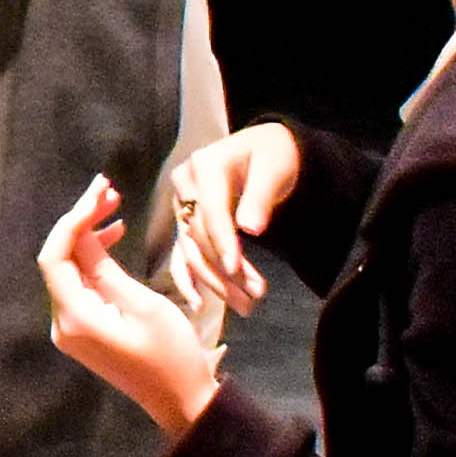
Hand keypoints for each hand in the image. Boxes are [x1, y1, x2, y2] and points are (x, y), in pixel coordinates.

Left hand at [40, 175, 222, 441]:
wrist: (181, 401)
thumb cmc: (171, 355)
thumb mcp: (143, 305)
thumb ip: (105, 268)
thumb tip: (81, 232)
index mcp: (74, 318)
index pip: (54, 256)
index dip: (73, 219)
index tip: (100, 191)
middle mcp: (62, 323)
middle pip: (59, 260)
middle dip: (80, 221)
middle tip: (109, 189)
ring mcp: (70, 328)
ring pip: (69, 270)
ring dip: (88, 237)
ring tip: (116, 206)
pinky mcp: (84, 329)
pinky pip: (79, 286)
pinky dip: (93, 260)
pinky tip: (114, 236)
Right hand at [160, 121, 301, 317]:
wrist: (267, 151)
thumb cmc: (273, 156)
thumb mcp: (274, 167)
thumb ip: (260, 196)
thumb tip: (250, 228)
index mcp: (203, 166)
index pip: (209, 211)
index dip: (221, 243)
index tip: (236, 270)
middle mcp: (184, 186)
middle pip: (199, 236)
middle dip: (225, 269)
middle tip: (255, 296)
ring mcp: (181, 206)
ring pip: (192, 250)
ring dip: (215, 281)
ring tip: (246, 305)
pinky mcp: (184, 223)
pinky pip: (182, 254)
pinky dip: (188, 280)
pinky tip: (198, 305)